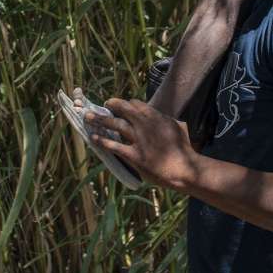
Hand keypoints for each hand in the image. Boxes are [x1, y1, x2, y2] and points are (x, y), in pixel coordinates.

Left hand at [85, 98, 202, 189]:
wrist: (184, 168)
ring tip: (88, 116)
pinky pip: (114, 145)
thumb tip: (161, 116)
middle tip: (103, 104)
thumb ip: (166, 120)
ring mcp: (138, 139)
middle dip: (111, 104)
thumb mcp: (178, 127)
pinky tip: (93, 138)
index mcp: (155, 116)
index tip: (120, 106)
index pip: (135, 104)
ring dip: (99, 119)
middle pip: (122, 109)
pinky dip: (102, 141)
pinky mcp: (134, 155)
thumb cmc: (184, 149)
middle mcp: (144, 124)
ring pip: (115, 124)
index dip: (126, 103)